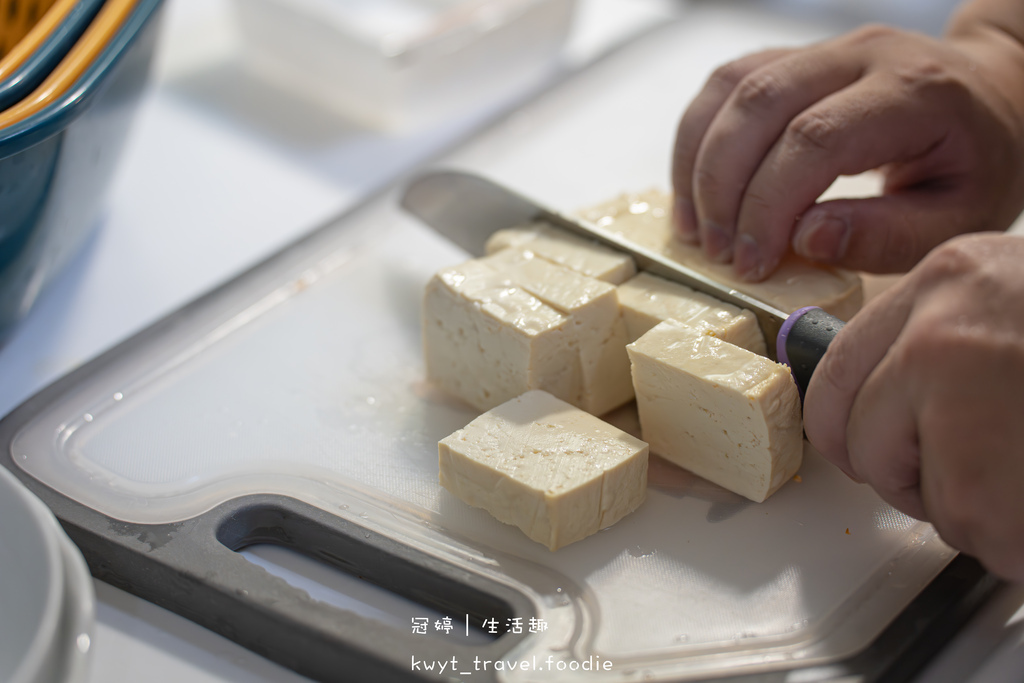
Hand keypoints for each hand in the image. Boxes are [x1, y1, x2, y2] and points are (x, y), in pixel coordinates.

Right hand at [671, 22, 1023, 280]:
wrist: (993, 98)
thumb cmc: (977, 164)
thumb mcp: (960, 218)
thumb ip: (888, 235)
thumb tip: (806, 239)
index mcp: (913, 92)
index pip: (813, 139)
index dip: (767, 206)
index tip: (752, 263)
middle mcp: (862, 54)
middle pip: (758, 104)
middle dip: (721, 188)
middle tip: (718, 252)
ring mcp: (823, 49)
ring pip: (730, 88)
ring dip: (699, 163)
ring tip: (696, 228)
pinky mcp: (793, 57)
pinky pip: (725, 85)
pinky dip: (698, 140)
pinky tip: (696, 190)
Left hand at [805, 233, 1023, 580]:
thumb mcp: (1016, 305)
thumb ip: (947, 341)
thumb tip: (883, 400)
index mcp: (947, 280)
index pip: (834, 370)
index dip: (848, 424)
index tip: (860, 444)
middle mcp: (941, 333)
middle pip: (861, 440)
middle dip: (909, 475)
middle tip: (977, 473)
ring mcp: (967, 402)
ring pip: (923, 496)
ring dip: (982, 509)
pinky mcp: (992, 479)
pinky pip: (980, 534)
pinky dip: (1018, 538)